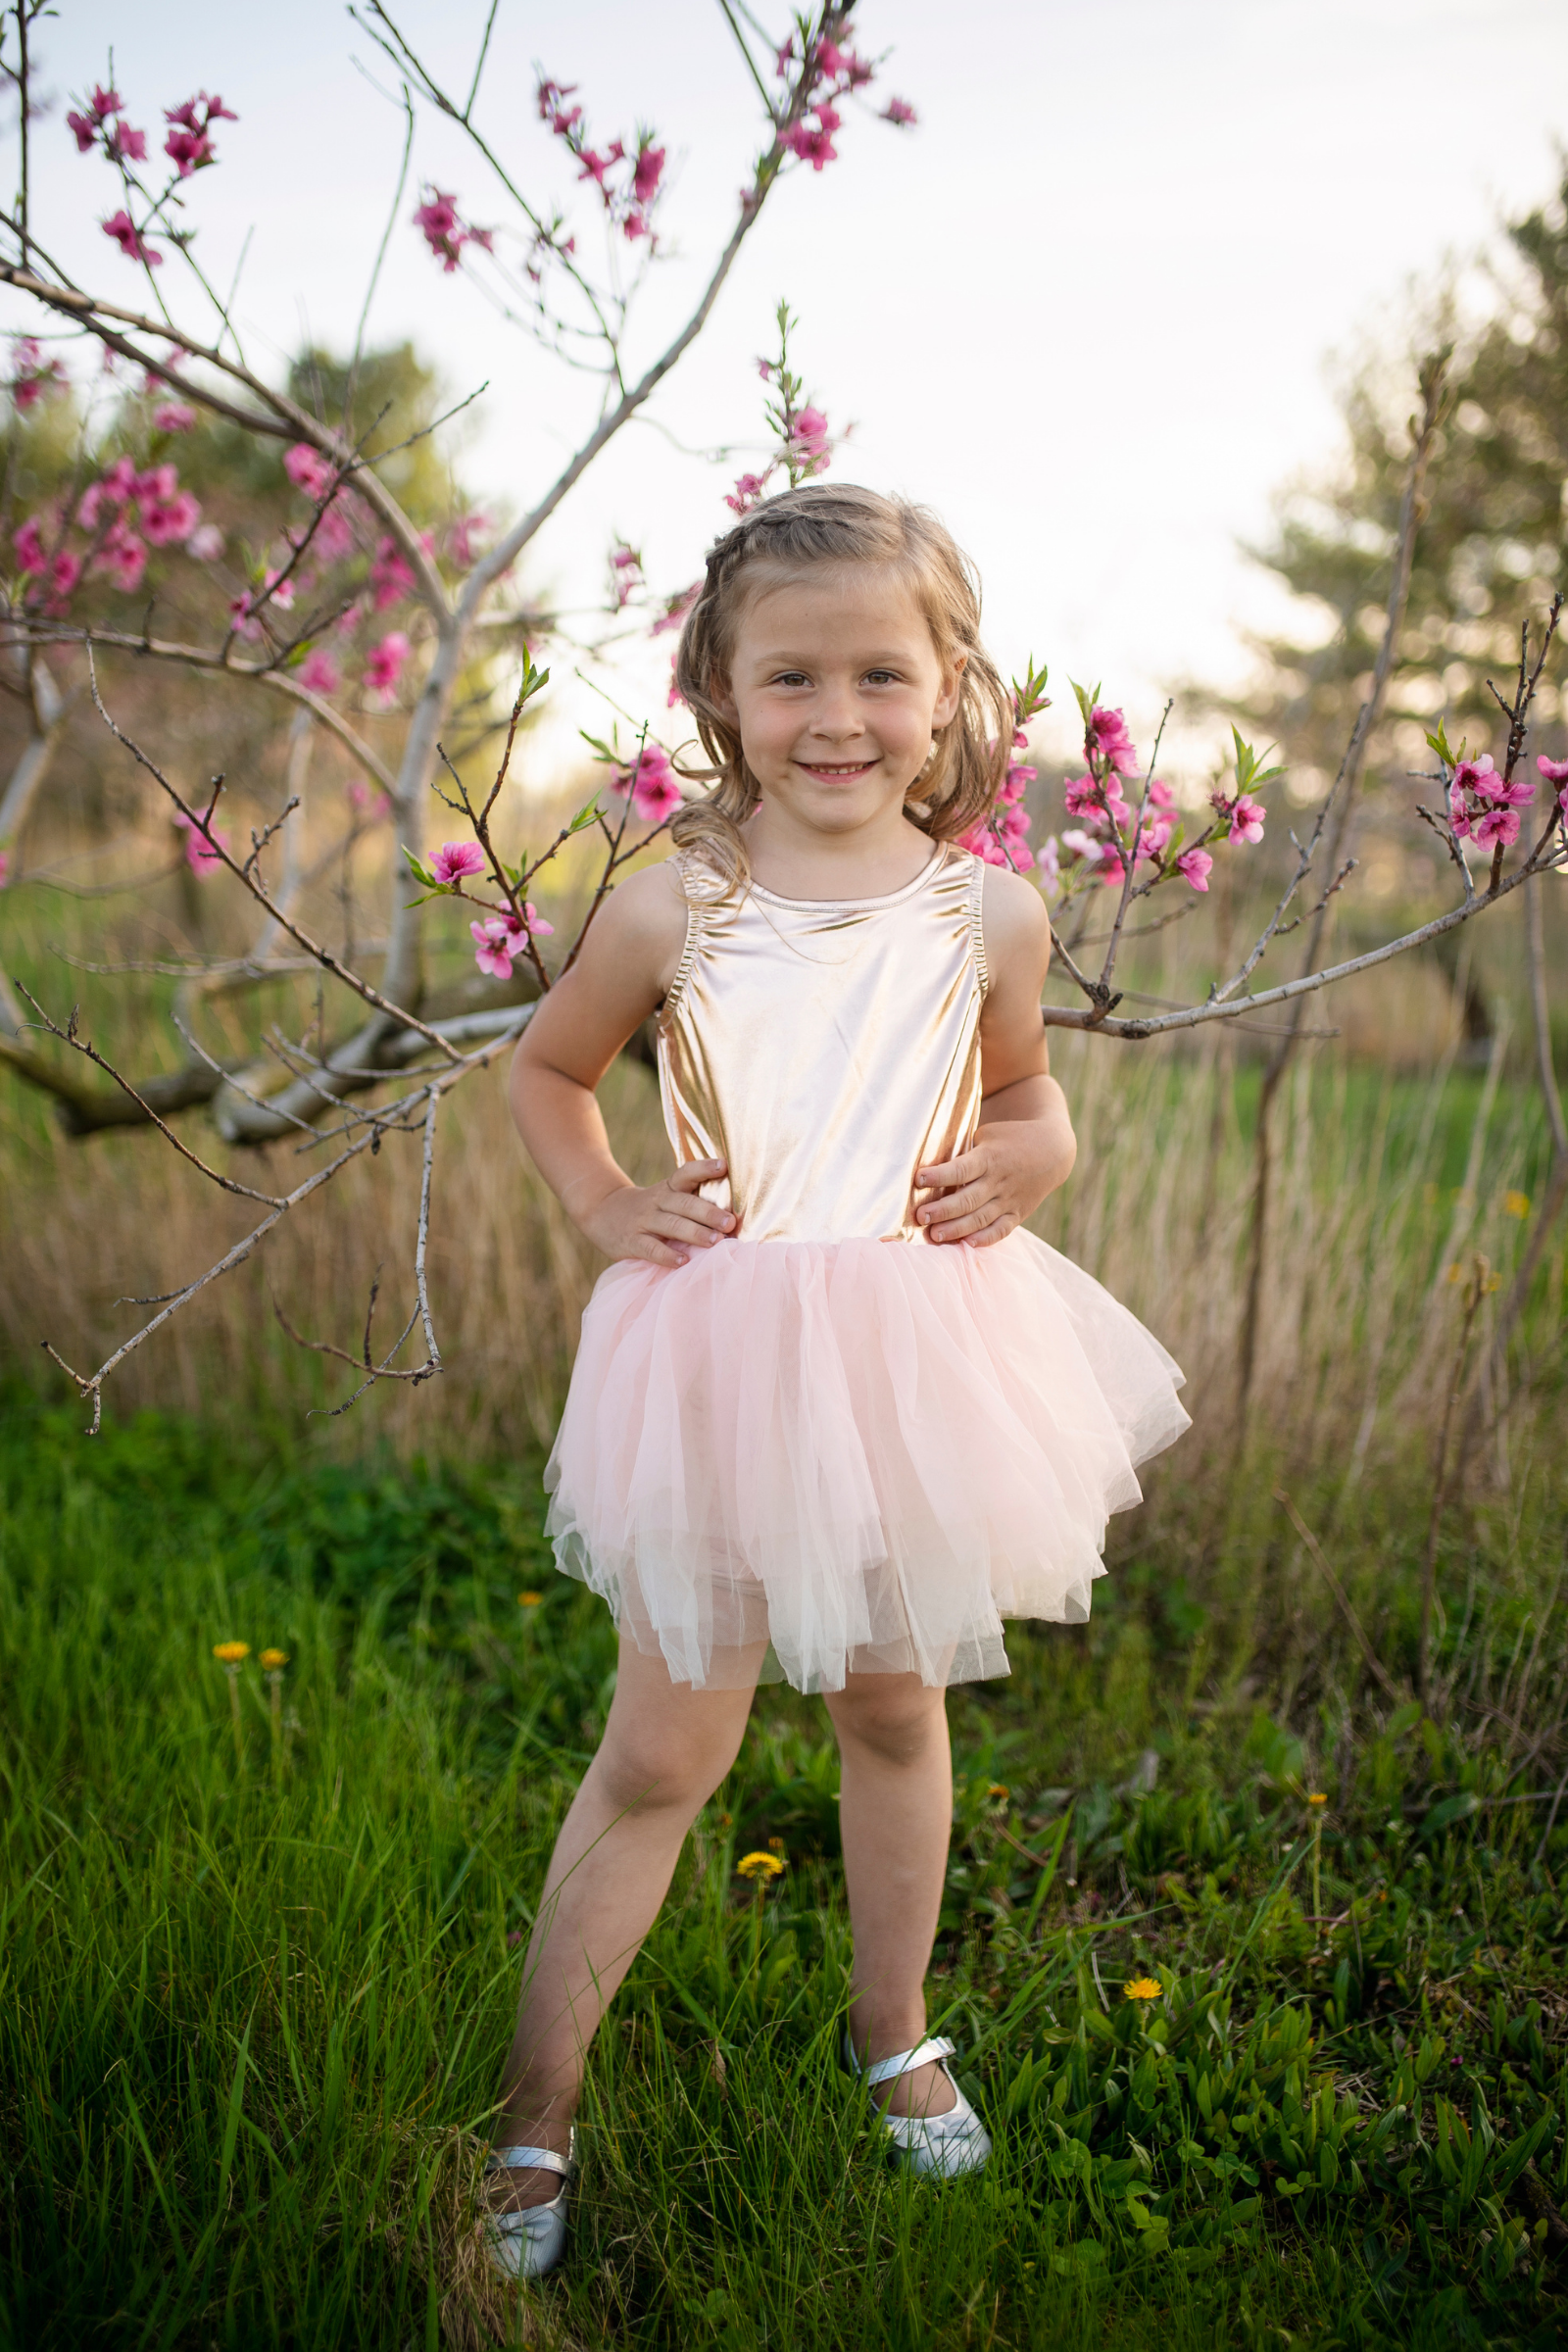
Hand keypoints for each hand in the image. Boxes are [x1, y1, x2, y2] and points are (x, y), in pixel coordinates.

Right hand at [575, 1157, 733, 1268]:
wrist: (601, 1212)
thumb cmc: (649, 1208)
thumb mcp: (665, 1196)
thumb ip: (691, 1200)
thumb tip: (734, 1213)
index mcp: (668, 1188)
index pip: (686, 1173)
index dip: (704, 1168)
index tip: (724, 1166)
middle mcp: (657, 1201)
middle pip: (684, 1203)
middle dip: (708, 1212)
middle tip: (730, 1222)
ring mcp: (643, 1221)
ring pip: (671, 1225)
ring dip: (694, 1233)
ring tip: (716, 1241)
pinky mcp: (632, 1241)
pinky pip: (651, 1248)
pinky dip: (667, 1255)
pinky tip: (683, 1261)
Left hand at [915, 1119, 1070, 1247]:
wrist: (1053, 1151)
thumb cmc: (1010, 1139)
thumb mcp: (987, 1136)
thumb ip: (964, 1153)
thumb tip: (932, 1168)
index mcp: (990, 1158)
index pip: (961, 1169)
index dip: (940, 1175)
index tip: (918, 1179)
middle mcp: (999, 1181)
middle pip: (968, 1199)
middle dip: (942, 1210)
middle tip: (921, 1216)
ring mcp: (1009, 1200)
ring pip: (980, 1219)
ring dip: (956, 1229)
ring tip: (933, 1235)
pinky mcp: (1017, 1214)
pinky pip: (1001, 1230)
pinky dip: (985, 1239)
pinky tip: (967, 1244)